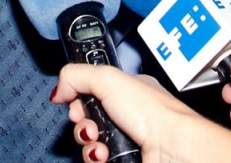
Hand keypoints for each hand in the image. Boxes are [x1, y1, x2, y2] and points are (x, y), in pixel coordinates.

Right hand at [52, 65, 193, 162]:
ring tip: (100, 143)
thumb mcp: (107, 78)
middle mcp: (125, 116)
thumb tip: (58, 90)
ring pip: (88, 144)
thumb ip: (76, 76)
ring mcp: (124, 141)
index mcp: (124, 90)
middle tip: (91, 123)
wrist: (172, 148)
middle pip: (86, 120)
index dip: (77, 98)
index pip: (88, 92)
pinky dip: (95, 159)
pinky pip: (95, 161)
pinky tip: (105, 156)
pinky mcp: (122, 160)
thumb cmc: (154, 113)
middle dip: (81, 123)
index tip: (75, 102)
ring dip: (88, 144)